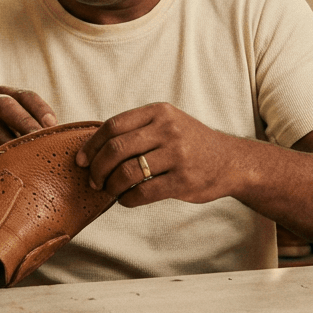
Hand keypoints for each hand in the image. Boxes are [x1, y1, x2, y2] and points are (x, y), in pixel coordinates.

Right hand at [0, 86, 57, 155]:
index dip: (40, 109)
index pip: (25, 96)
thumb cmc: (12, 139)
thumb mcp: (23, 126)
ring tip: (32, 156)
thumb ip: (38, 124)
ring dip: (14, 144)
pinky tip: (13, 166)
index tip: (53, 125)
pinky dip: (0, 158)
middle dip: (26, 122)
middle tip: (41, 140)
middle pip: (6, 106)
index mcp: (4, 93)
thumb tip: (56, 130)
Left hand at [76, 103, 239, 206]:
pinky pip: (144, 192)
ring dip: (111, 185)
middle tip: (93, 180)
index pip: (113, 126)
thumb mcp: (168, 123)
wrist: (231, 161)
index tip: (81, 160)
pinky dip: (128, 199)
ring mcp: (177, 155)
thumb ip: (137, 130)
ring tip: (109, 190)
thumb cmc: (191, 143)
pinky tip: (126, 199)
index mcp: (159, 112)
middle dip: (97, 168)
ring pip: (127, 172)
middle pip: (116, 149)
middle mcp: (168, 130)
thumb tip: (94, 148)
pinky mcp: (183, 180)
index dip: (91, 145)